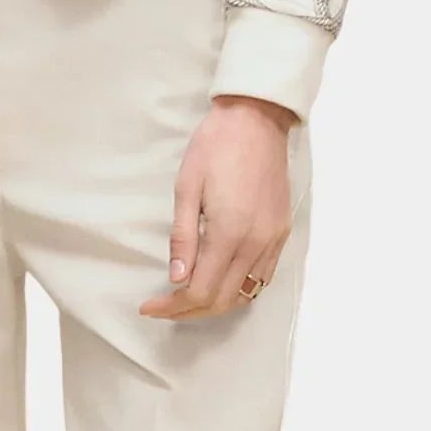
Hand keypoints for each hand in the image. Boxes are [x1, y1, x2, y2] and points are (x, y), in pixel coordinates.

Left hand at [138, 95, 297, 321]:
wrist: (256, 119)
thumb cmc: (215, 146)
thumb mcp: (187, 186)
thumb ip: (183, 237)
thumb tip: (176, 279)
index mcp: (230, 232)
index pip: (200, 291)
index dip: (172, 306)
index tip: (149, 306)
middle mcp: (256, 243)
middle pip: (223, 300)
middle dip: (189, 310)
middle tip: (162, 307)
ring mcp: (273, 239)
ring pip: (245, 294)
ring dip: (215, 304)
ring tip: (186, 299)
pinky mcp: (281, 232)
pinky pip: (262, 277)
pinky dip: (239, 289)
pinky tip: (220, 282)